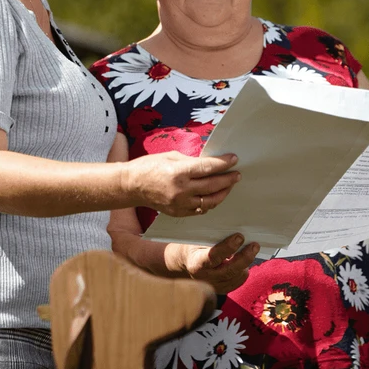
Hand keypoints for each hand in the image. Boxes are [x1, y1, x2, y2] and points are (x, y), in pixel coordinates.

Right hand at [125, 152, 240, 216]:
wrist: (131, 185)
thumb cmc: (149, 166)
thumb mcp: (171, 156)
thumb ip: (191, 161)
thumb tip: (209, 164)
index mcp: (179, 172)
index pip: (208, 168)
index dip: (223, 163)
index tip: (234, 159)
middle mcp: (181, 190)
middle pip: (213, 185)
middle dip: (228, 179)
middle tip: (236, 175)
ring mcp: (180, 204)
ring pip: (210, 201)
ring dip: (222, 193)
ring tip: (228, 186)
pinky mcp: (178, 212)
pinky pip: (200, 210)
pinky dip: (209, 203)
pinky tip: (213, 196)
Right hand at [179, 234, 258, 292]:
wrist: (186, 265)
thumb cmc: (194, 248)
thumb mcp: (198, 240)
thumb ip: (212, 239)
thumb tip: (234, 231)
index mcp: (197, 263)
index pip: (214, 256)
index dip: (228, 247)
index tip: (239, 237)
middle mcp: (205, 278)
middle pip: (229, 270)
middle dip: (244, 257)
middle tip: (254, 245)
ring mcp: (214, 287)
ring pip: (236, 276)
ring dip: (246, 263)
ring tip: (251, 250)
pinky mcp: (222, 291)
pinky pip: (238, 282)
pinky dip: (243, 271)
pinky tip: (244, 261)